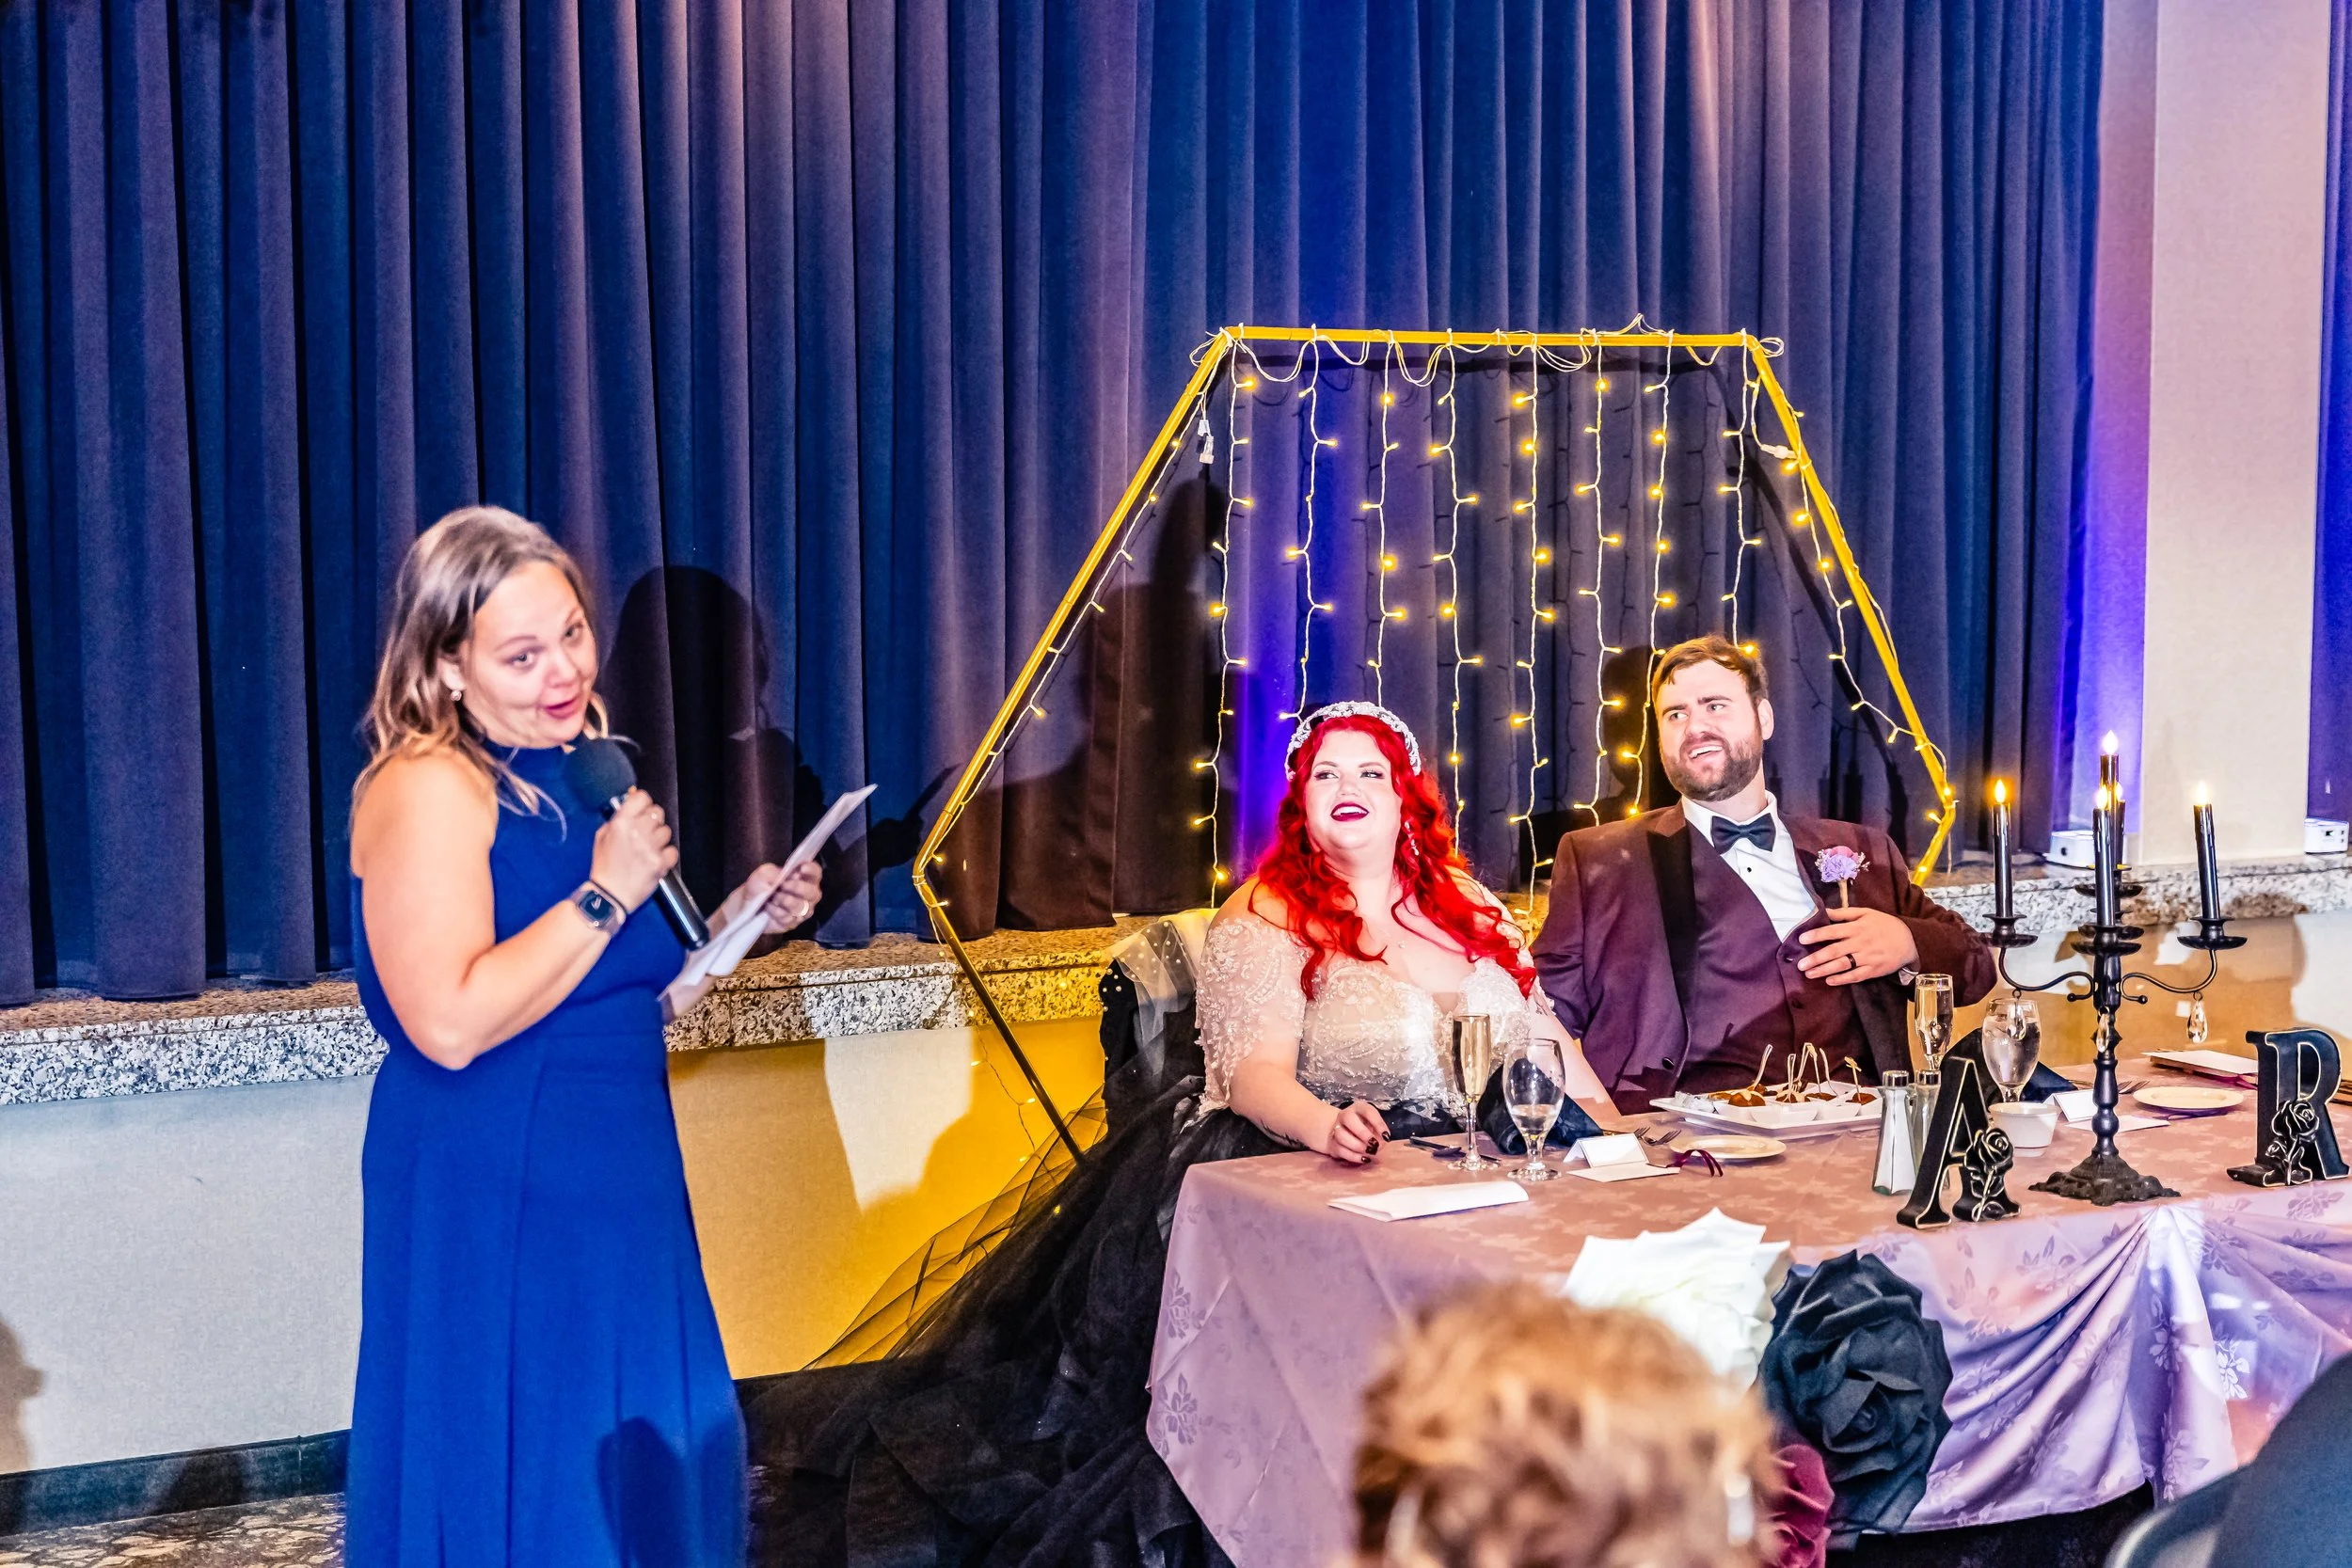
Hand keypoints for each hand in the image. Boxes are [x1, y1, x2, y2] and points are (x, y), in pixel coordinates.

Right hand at [588, 789, 675, 911]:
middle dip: (652, 822)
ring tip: (648, 850)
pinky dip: (666, 856)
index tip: (643, 811)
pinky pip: (672, 850)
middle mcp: (636, 832)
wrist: (610, 895)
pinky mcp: (660, 862)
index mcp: (620, 823)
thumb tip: (632, 806)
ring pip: (666, 831)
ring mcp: (650, 847)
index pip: (642, 797)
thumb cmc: (605, 866)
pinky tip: (655, 861)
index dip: (644, 803)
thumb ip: (617, 819)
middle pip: (657, 812)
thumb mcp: (602, 837)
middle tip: (645, 833)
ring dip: (659, 839)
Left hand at [719, 860, 822, 934]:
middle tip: (783, 885)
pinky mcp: (792, 923)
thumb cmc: (759, 885)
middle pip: (813, 893)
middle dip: (798, 888)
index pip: (815, 873)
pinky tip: (768, 908)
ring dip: (785, 901)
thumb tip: (784, 878)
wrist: (746, 904)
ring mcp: (801, 911)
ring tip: (772, 898)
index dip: (811, 870)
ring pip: (801, 907)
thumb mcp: (763, 873)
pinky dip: (776, 912)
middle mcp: (807, 895)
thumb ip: (773, 872)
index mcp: (803, 878)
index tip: (801, 868)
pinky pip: (788, 919)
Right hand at [1319, 1101, 1386, 1164]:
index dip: (1378, 1124)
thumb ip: (1380, 1132)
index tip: (1386, 1136)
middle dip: (1363, 1133)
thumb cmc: (1366, 1128)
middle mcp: (1345, 1115)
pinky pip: (1340, 1149)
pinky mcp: (1333, 1143)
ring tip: (1369, 1152)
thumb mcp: (1375, 1126)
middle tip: (1374, 1144)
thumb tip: (1381, 1143)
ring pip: (1341, 1135)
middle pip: (1348, 1118)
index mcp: (1359, 1107)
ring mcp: (1336, 1128)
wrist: (1347, 1132)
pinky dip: (1353, 1156)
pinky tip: (1364, 1158)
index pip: (1368, 1111)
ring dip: (1357, 1146)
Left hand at [1796, 905, 1918, 985]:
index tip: (1801, 939)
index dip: (1816, 935)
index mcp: (1857, 928)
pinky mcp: (1874, 970)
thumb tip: (1823, 910)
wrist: (1910, 940)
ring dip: (1824, 970)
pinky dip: (1842, 979)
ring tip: (1809, 974)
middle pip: (1834, 951)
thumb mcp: (1866, 913)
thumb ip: (1844, 913)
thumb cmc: (1884, 925)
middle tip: (1800, 964)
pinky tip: (1829, 981)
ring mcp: (1867, 958)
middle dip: (1816, 958)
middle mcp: (1860, 943)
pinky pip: (1856, 976)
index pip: (1833, 931)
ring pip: (1842, 965)